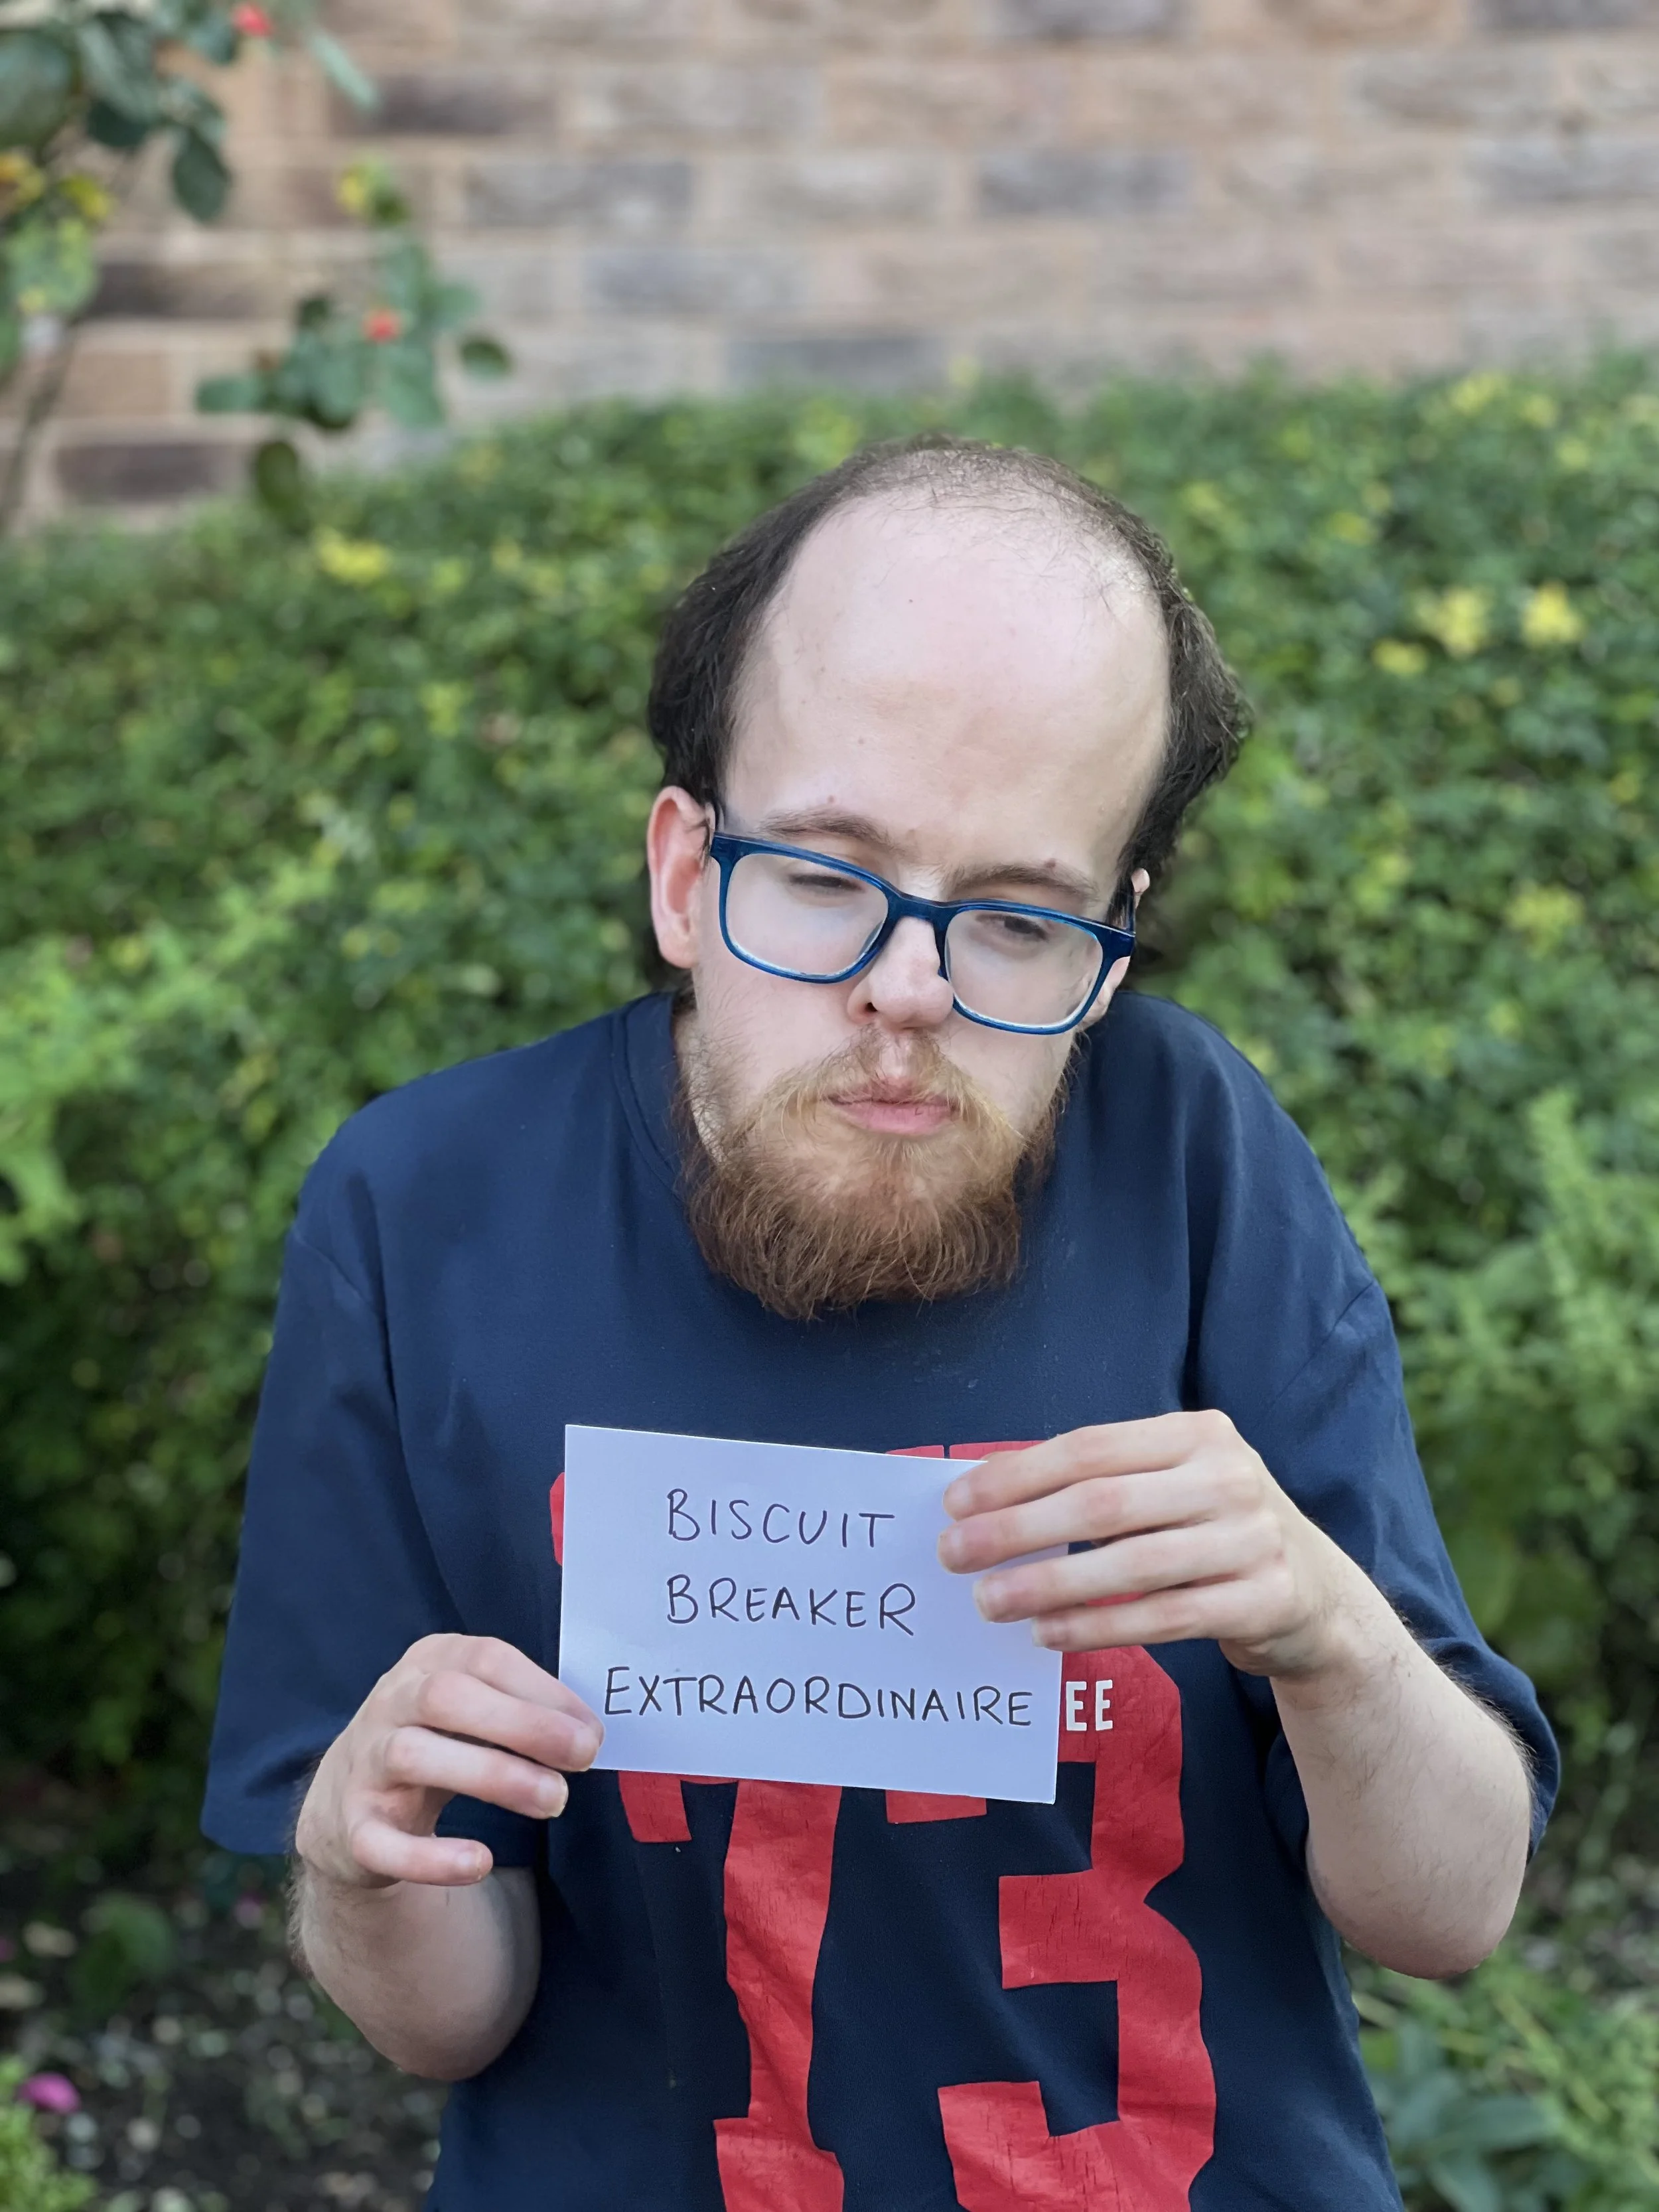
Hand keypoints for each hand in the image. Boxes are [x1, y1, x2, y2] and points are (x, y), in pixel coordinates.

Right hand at [294, 1634, 601, 1891]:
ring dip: (492, 1776)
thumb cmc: (436, 1739)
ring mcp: (365, 1764)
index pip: (486, 1659)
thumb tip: (588, 1732)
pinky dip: (430, 1856)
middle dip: (522, 1723)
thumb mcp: (474, 1711)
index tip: (591, 1730)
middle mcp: (390, 1703)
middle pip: (448, 1697)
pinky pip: (383, 1842)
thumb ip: (524, 1712)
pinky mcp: (352, 1828)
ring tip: (554, 1800)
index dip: (543, 1692)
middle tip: (582, 1756)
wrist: (345, 1800)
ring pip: (415, 1756)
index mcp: (429, 1663)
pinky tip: (479, 1862)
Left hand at [937, 1412, 1356, 1673]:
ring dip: (1048, 1584)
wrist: (1318, 1596)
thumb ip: (1099, 1480)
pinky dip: (1098, 1626)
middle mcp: (1229, 1477)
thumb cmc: (1213, 1531)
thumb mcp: (1171, 1485)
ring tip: (987, 1601)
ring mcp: (1252, 1539)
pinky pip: (1163, 1617)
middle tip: (953, 1554)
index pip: (1090, 1447)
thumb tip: (988, 1486)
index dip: (1017, 1474)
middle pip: (1102, 1502)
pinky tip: (1047, 1633)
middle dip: (1017, 1528)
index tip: (956, 1502)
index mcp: (1199, 1433)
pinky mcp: (1263, 1600)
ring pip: (1129, 1564)